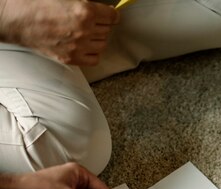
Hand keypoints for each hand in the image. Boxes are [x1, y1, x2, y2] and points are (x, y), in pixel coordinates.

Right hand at [0, 0, 118, 65]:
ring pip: (102, 44)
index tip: (108, 14)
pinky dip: (92, 52)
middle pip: (107, 30)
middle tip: (90, 21)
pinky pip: (94, 59)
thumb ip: (85, 3)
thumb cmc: (36, 4)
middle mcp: (84, 31)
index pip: (113, 16)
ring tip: (85, 32)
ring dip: (97, 38)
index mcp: (85, 12)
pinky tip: (84, 45)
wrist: (16, 19)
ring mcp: (78, 46)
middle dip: (101, 25)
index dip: (111, 14)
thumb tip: (102, 9)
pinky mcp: (71, 58)